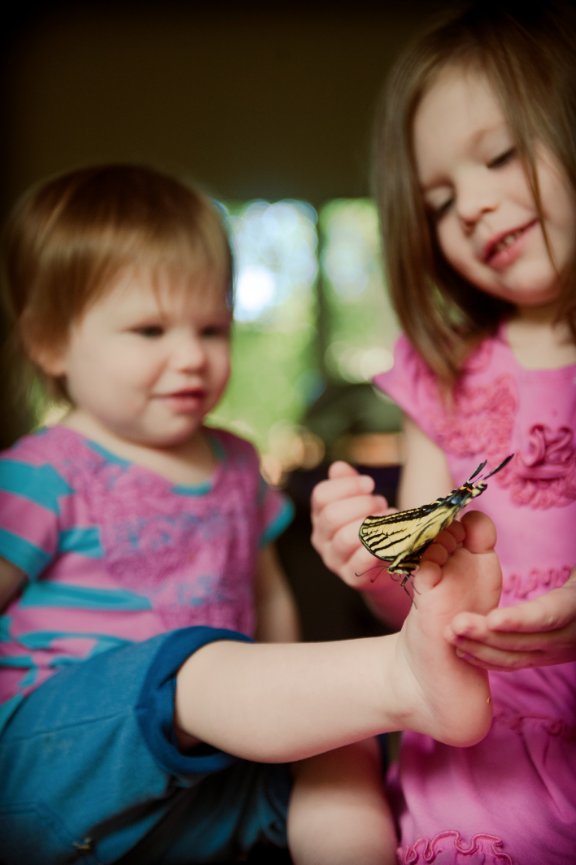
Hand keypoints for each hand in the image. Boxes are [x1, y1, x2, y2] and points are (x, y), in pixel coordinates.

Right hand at [310, 461, 390, 589]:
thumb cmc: (373, 525)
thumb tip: (338, 468)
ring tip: (389, 518)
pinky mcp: (351, 577)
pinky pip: (359, 562)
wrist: (386, 562)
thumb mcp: (361, 501)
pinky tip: (393, 537)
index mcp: (320, 515)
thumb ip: (349, 483)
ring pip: (344, 538)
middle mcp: (321, 538)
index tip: (370, 483)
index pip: (321, 496)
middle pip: (331, 515)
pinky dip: (376, 548)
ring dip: (370, 525)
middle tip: (381, 502)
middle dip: (361, 504)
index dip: (346, 485)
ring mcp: (334, 559)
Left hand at [446, 569, 575, 669]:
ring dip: (480, 648)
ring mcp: (554, 651)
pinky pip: (512, 663)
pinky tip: (460, 648)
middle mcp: (567, 636)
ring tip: (450, 634)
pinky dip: (486, 658)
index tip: (493, 618)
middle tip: (455, 625)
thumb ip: (567, 561)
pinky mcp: (541, 656)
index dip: (521, 620)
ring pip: (515, 657)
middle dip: (487, 635)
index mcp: (575, 608)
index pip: (548, 616)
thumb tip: (562, 521)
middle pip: (525, 641)